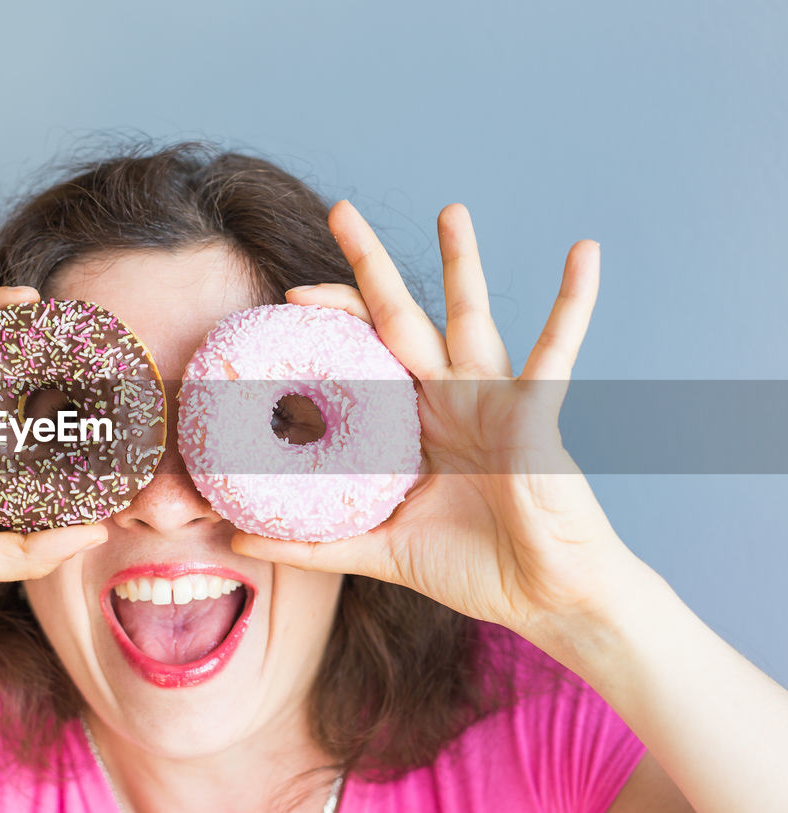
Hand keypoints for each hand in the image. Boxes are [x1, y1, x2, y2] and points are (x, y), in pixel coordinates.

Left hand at [232, 200, 634, 638]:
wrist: (543, 596)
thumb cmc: (473, 568)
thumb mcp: (379, 548)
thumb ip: (312, 543)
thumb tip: (234, 541)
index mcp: (411, 424)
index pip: (360, 357)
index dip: (326, 325)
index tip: (284, 299)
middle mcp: (448, 399)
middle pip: (399, 318)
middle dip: (369, 265)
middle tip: (339, 208)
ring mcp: (492, 399)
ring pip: (469, 317)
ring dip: (462, 263)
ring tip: (450, 209)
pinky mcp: (534, 411)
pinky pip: (556, 349)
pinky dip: (574, 303)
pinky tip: (585, 252)